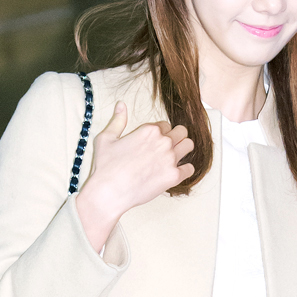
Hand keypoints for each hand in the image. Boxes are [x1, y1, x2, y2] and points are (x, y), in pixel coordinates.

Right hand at [74, 101, 193, 252]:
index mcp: (149, 130)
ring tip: (176, 157)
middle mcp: (163, 142)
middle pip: (181, 132)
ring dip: (184, 149)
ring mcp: (170, 159)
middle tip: (169, 147)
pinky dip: (186, 170)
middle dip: (177, 137)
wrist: (109, 192)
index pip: (165, 125)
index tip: (155, 142)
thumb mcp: (106, 138)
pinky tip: (178, 172)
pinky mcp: (173, 176)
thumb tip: (121, 105)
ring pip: (189, 146)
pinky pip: (190, 169)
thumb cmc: (106, 166)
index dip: (161, 132)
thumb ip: (118, 120)